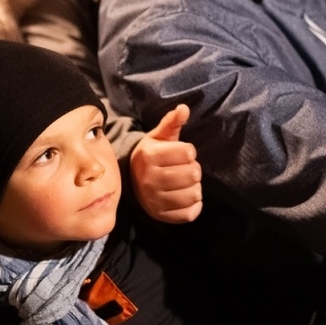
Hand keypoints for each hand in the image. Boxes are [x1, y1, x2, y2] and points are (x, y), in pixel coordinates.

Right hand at [129, 105, 203, 224]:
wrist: (131, 181)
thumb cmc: (151, 156)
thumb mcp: (158, 136)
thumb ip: (172, 122)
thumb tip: (184, 108)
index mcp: (149, 157)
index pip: (188, 153)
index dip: (189, 152)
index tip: (181, 154)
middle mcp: (150, 180)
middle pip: (193, 174)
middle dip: (193, 170)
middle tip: (184, 169)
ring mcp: (155, 201)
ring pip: (194, 194)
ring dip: (195, 188)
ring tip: (185, 183)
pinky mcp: (162, 216)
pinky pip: (190, 214)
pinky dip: (193, 205)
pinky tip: (185, 196)